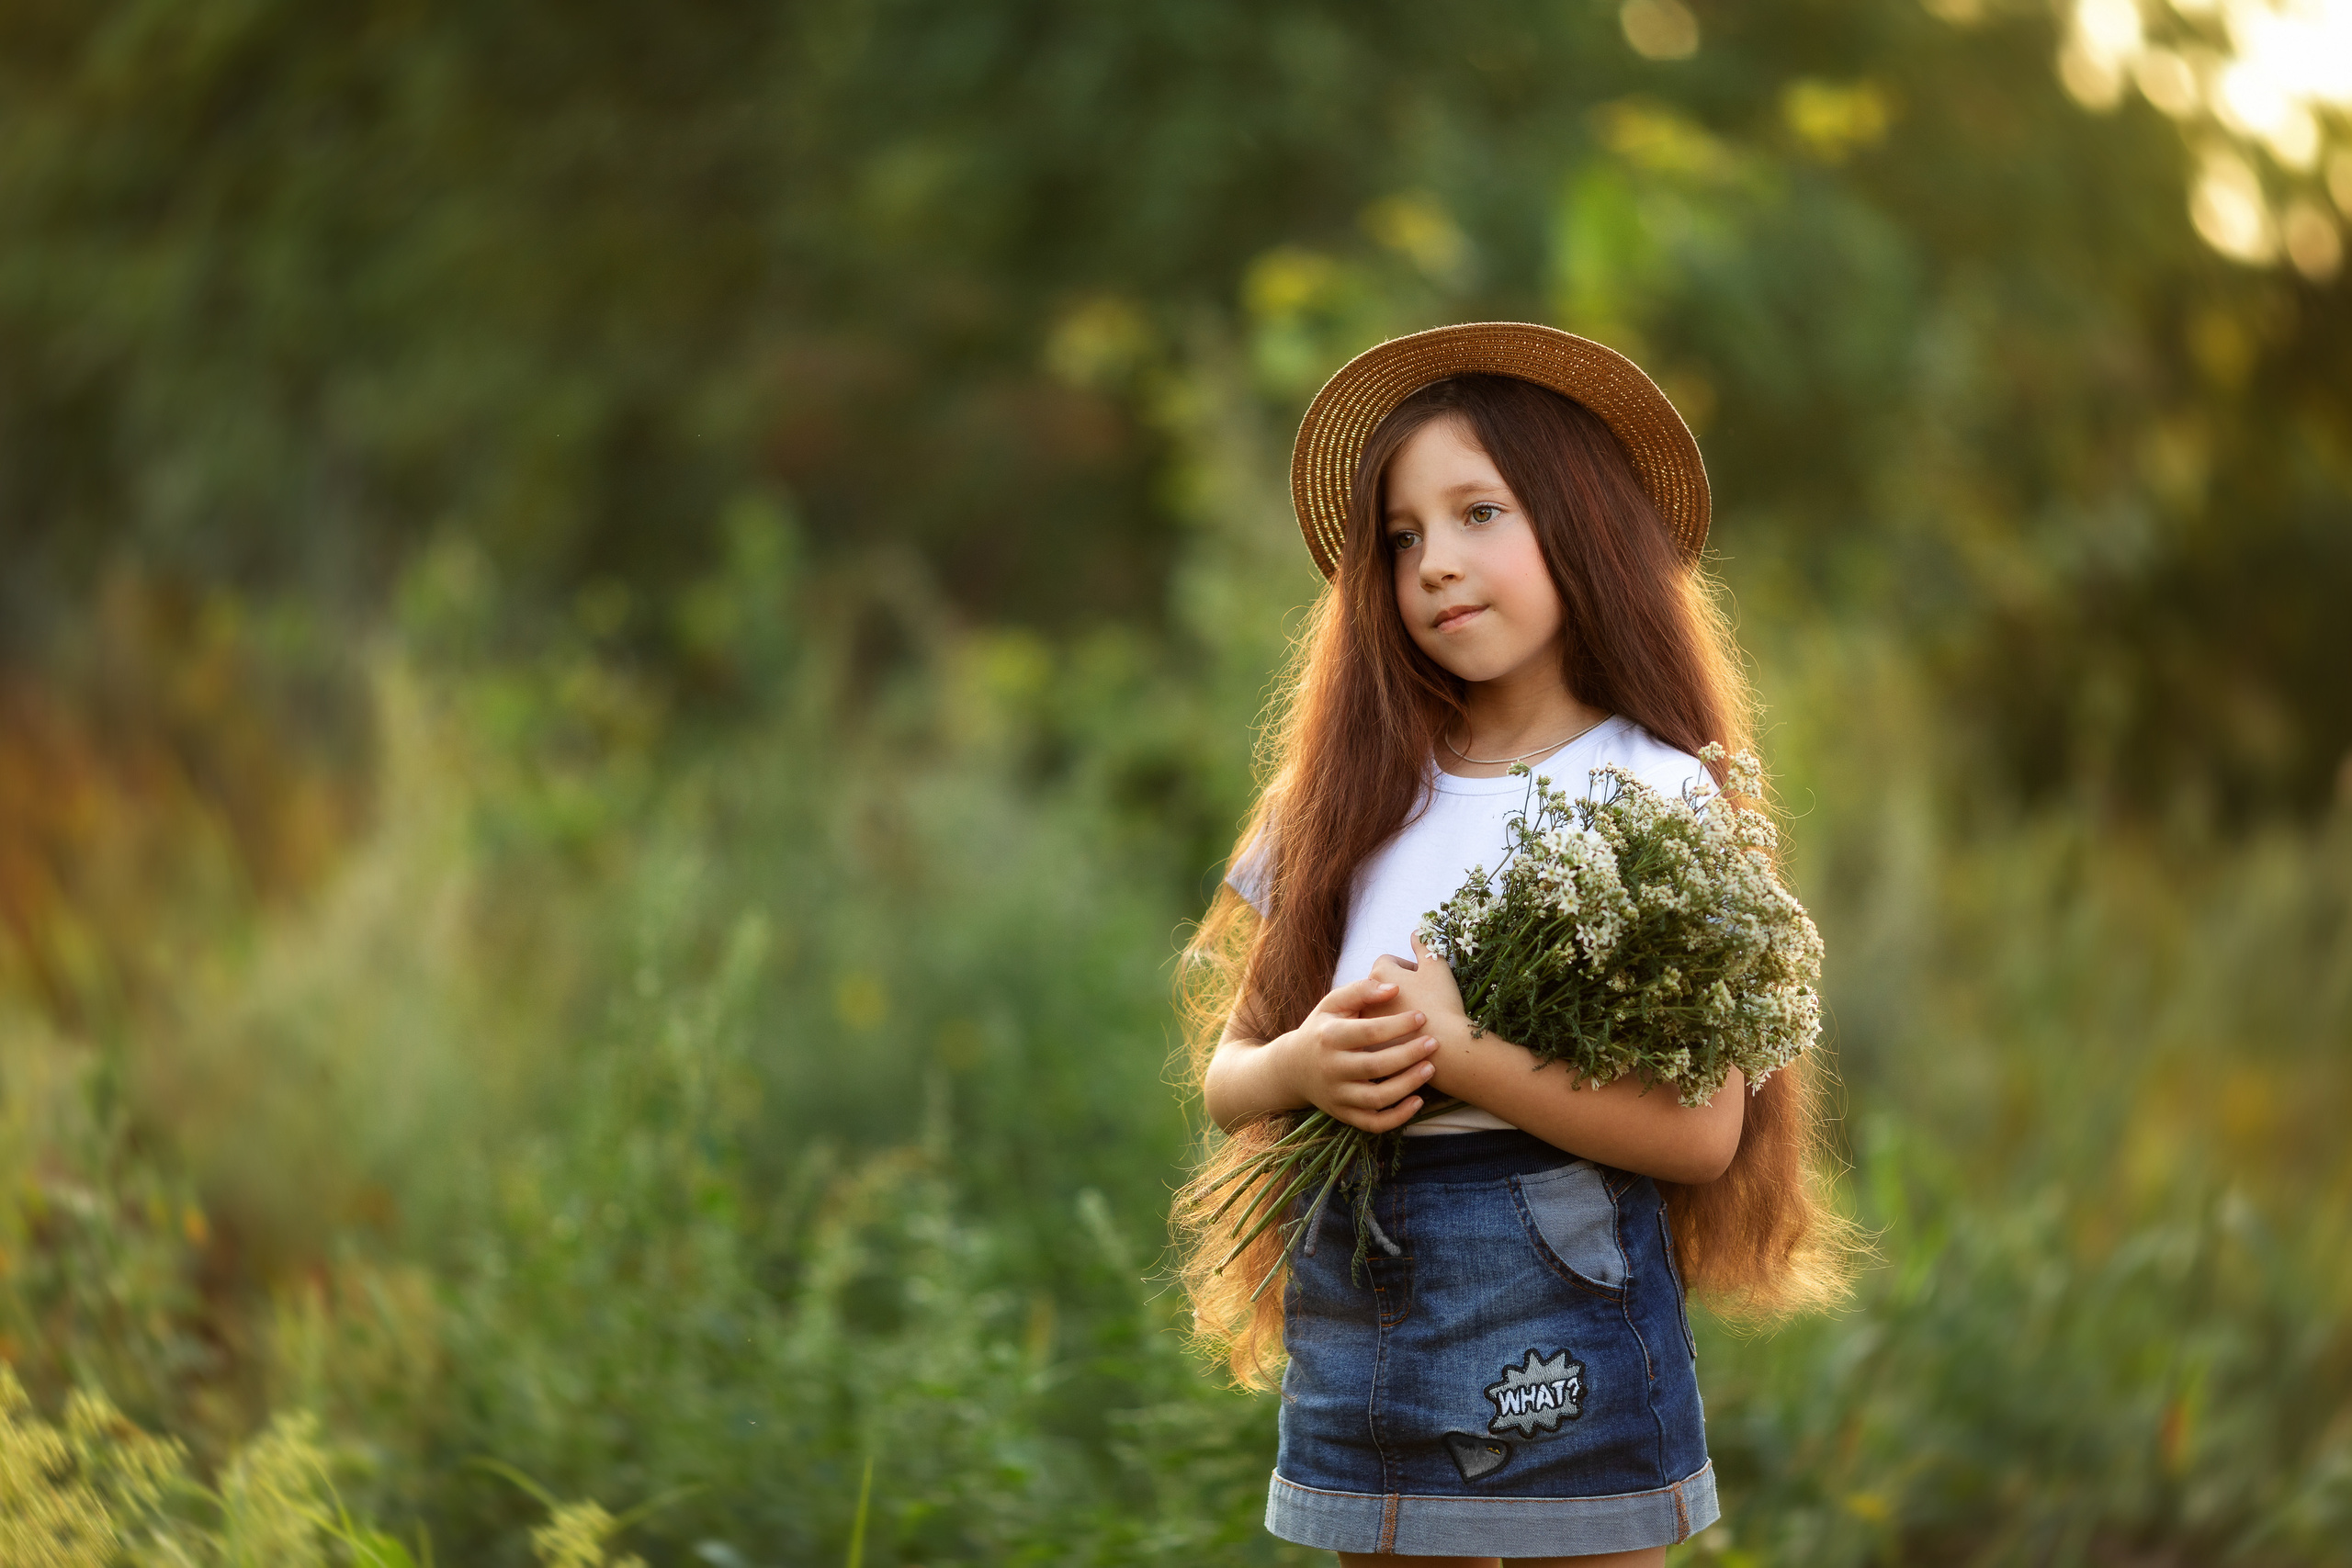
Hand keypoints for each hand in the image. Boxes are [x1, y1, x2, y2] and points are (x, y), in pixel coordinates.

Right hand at [1276, 976, 1439, 1132]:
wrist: (1293, 1068)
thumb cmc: (1322, 1029)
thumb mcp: (1332, 1004)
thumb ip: (1361, 990)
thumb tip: (1395, 987)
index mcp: (1329, 1037)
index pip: (1368, 1032)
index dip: (1398, 1024)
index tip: (1422, 1017)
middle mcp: (1331, 1068)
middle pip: (1375, 1066)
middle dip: (1408, 1055)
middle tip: (1433, 1043)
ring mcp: (1337, 1095)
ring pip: (1376, 1098)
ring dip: (1407, 1085)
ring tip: (1431, 1068)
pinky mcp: (1344, 1114)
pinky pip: (1373, 1123)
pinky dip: (1398, 1117)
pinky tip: (1418, 1101)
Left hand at [1367, 932, 1470, 1055]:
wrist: (1445, 1047)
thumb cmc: (1441, 1002)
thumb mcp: (1436, 967)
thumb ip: (1424, 945)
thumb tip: (1416, 931)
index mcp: (1379, 973)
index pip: (1388, 961)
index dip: (1408, 967)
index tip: (1424, 979)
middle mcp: (1365, 997)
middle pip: (1380, 985)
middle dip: (1397, 988)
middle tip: (1422, 997)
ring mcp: (1366, 1024)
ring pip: (1377, 1010)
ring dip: (1392, 1010)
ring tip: (1417, 1017)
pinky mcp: (1371, 1046)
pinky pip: (1379, 1034)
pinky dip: (1391, 1033)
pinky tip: (1410, 1035)